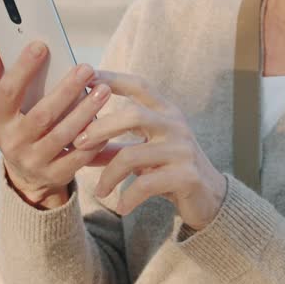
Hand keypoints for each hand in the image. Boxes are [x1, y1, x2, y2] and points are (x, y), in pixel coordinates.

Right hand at [0, 42, 116, 208]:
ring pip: (63, 135)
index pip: (7, 92)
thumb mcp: (4, 105)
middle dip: (66, 90)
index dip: (22, 68)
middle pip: (41, 115)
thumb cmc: (18, 125)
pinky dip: (93, 139)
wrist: (26, 174)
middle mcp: (12, 143)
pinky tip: (107, 121)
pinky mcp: (54, 175)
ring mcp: (33, 162)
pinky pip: (78, 157)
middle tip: (86, 68)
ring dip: (85, 112)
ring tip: (103, 90)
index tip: (41, 45)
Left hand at [71, 71, 226, 229]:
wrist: (209, 197)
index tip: (86, 76)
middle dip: (101, 128)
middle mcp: (176, 125)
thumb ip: (112, 147)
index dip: (112, 79)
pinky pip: (147, 184)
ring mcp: (183, 150)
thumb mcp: (142, 153)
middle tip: (78, 143)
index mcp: (166, 112)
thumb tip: (75, 145)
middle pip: (133, 115)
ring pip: (134, 155)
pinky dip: (129, 197)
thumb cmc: (170, 168)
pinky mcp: (187, 176)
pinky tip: (121, 207)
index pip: (138, 86)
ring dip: (109, 174)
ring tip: (99, 191)